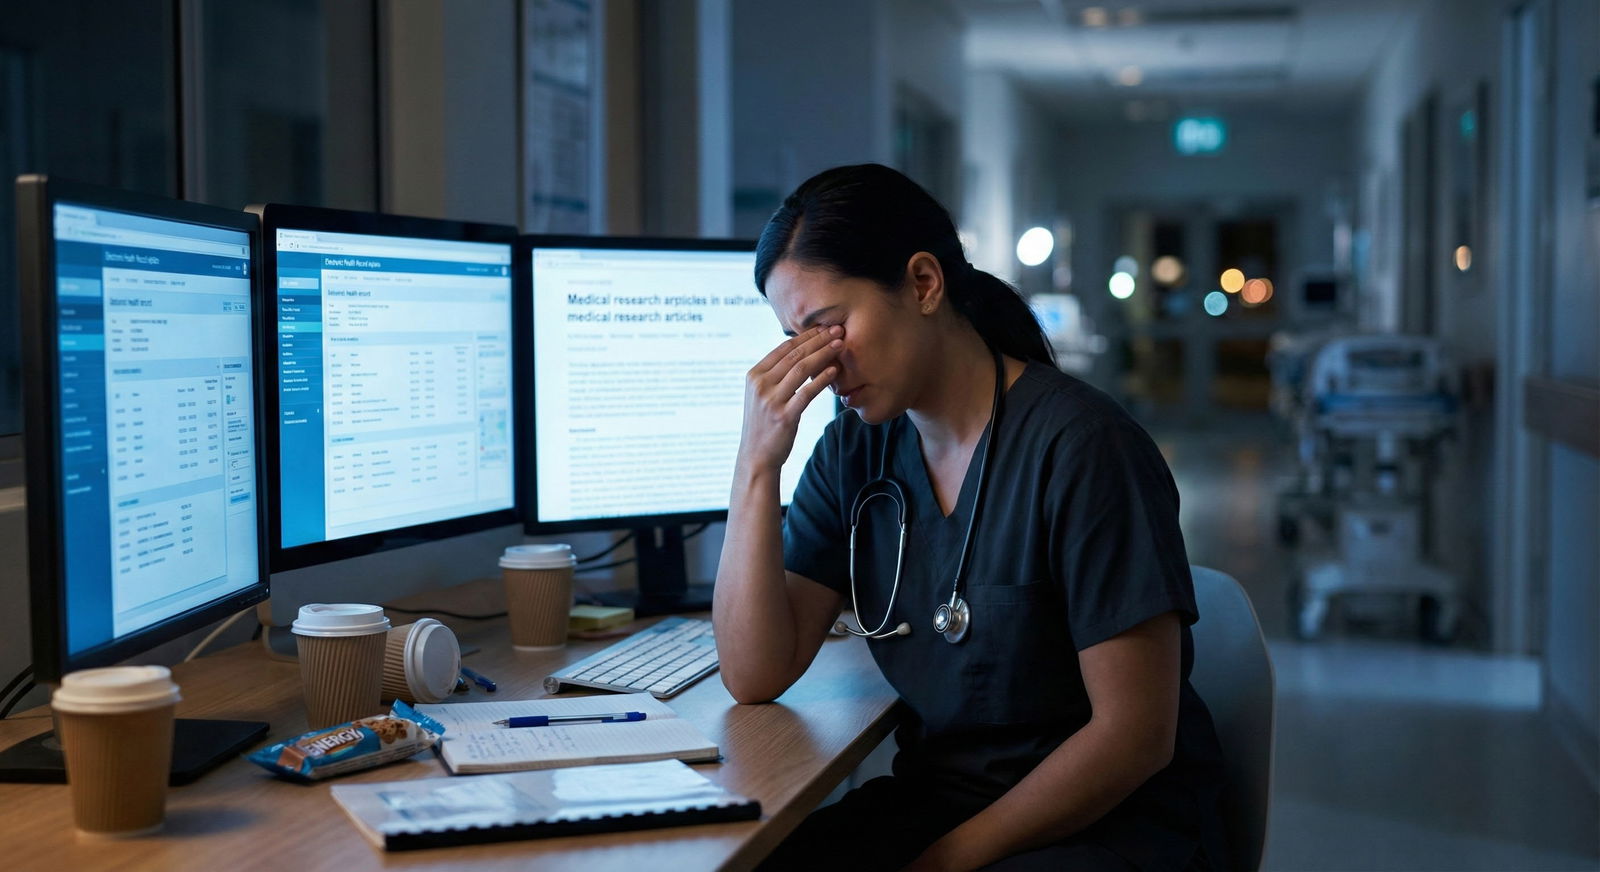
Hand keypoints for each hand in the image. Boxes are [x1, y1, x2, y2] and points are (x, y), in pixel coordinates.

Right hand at [738, 325, 841, 472]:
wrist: (756, 457)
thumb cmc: (763, 425)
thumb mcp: (762, 396)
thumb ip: (775, 376)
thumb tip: (799, 354)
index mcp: (754, 376)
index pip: (783, 348)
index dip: (806, 335)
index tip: (824, 327)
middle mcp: (760, 385)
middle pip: (794, 355)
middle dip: (818, 340)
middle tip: (837, 330)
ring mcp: (771, 400)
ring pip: (801, 369)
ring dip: (824, 354)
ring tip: (840, 345)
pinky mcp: (784, 416)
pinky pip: (806, 392)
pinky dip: (822, 379)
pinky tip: (834, 371)